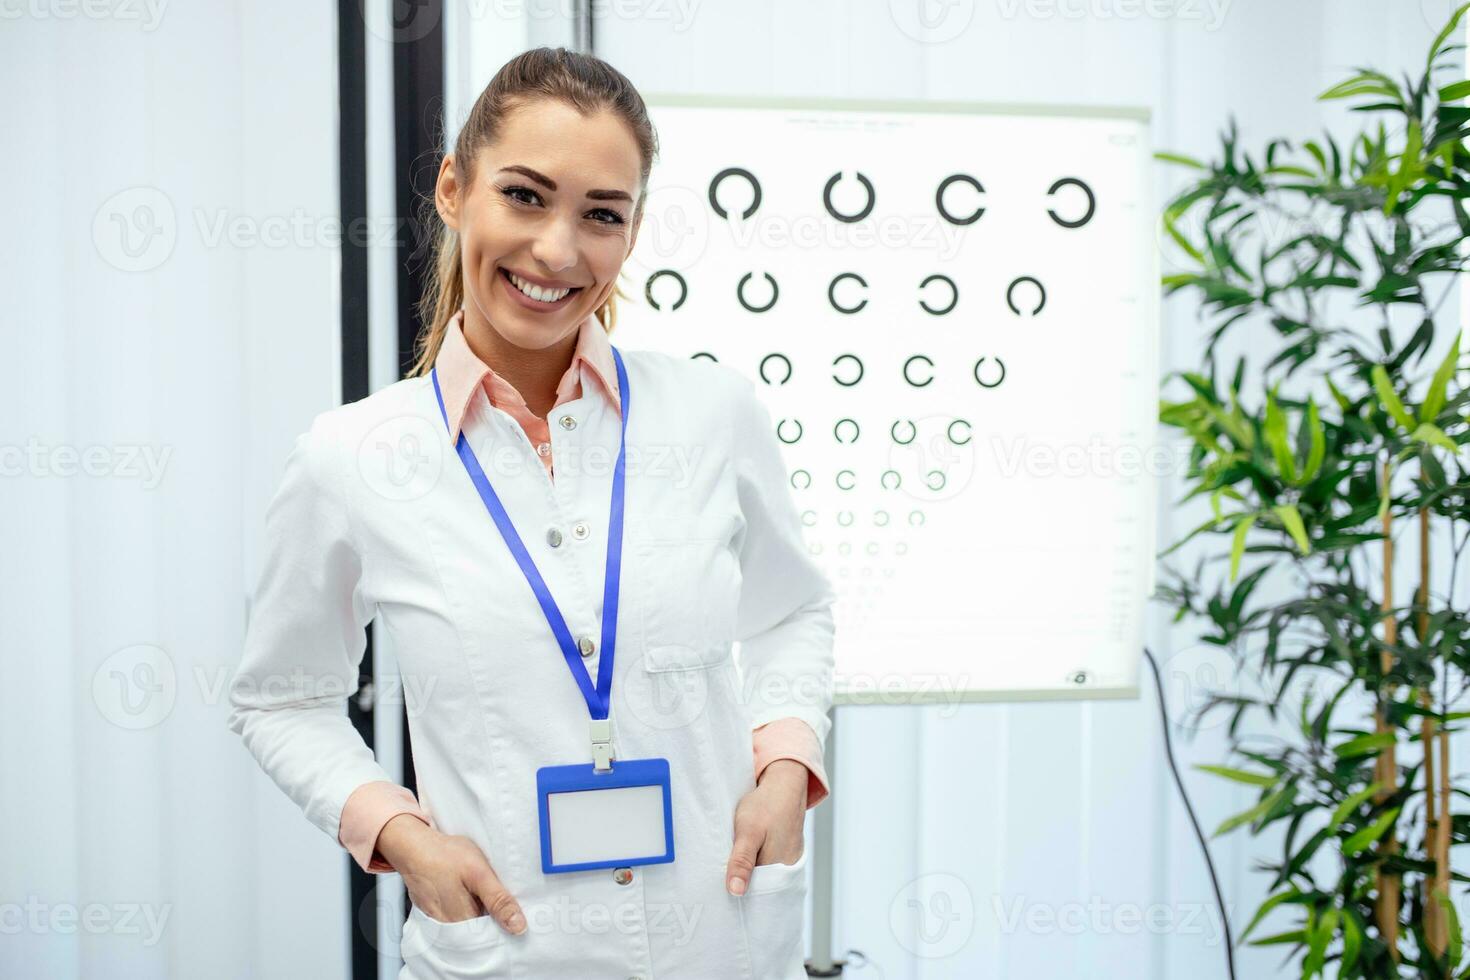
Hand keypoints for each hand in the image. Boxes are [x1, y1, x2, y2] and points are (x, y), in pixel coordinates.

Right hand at [377, 814, 526, 935]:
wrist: (413, 846)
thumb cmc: (445, 856)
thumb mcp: (479, 873)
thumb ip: (498, 901)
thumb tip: (519, 927)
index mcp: (463, 923)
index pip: (492, 940)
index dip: (507, 929)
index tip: (518, 918)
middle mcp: (448, 929)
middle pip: (479, 936)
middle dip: (494, 924)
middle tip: (501, 903)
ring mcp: (438, 923)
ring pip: (467, 928)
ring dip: (480, 917)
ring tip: (483, 897)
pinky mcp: (433, 914)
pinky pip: (455, 921)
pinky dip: (466, 911)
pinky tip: (469, 896)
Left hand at [724, 759, 808, 895]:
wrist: (784, 784)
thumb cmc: (765, 806)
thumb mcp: (748, 832)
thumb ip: (741, 861)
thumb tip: (735, 892)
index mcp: (778, 868)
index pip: (754, 892)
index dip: (736, 890)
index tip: (719, 887)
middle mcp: (787, 868)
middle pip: (760, 885)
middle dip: (742, 882)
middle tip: (722, 872)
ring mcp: (790, 859)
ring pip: (765, 874)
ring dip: (750, 871)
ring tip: (733, 862)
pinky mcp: (789, 851)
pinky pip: (771, 864)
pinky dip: (758, 862)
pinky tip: (748, 853)